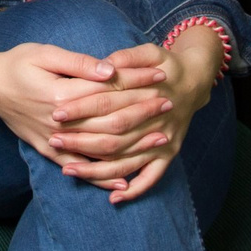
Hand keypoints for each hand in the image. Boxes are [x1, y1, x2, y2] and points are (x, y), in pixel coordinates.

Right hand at [0, 42, 170, 172]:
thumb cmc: (17, 63)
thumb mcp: (45, 53)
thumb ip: (79, 64)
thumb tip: (111, 70)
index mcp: (60, 96)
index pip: (108, 92)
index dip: (136, 83)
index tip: (162, 77)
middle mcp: (59, 124)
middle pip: (109, 122)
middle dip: (143, 114)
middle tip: (170, 105)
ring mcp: (52, 141)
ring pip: (98, 150)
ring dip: (131, 146)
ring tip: (161, 140)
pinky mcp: (46, 151)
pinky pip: (77, 169)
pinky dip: (99, 178)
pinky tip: (122, 183)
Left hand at [51, 34, 218, 201]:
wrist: (196, 82)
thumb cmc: (166, 66)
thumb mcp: (151, 52)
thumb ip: (128, 56)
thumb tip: (105, 66)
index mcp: (149, 93)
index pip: (109, 103)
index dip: (82, 108)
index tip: (57, 113)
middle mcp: (157, 121)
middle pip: (114, 136)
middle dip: (81, 141)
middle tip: (53, 141)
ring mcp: (164, 141)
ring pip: (126, 162)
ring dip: (97, 170)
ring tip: (68, 170)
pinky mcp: (169, 154)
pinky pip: (152, 177)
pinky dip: (134, 190)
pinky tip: (113, 198)